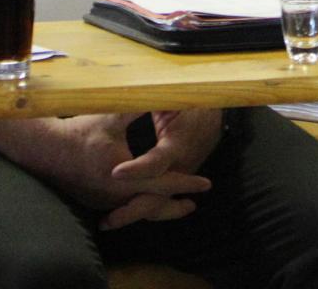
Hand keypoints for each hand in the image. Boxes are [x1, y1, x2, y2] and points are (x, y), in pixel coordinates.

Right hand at [0, 113, 211, 228]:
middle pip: (153, 206)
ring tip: (178, 206)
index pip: (163, 181)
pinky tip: (148, 202)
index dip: (187, 182)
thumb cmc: (81, 131)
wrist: (45, 150)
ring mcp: (104, 201)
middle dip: (175, 206)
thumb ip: (140, 106)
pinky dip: (139, 206)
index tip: (207, 184)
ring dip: (158, 208)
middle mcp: (114, 193)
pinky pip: (123, 208)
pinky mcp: (96, 202)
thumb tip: (163, 92)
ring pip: (137, 210)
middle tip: (195, 204)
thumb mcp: (112, 116)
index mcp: (123, 174)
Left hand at [104, 109, 225, 229]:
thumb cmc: (188, 105)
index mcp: (178, 144)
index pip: (157, 162)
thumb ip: (150, 101)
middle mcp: (180, 166)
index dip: (138, 170)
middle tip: (106, 220)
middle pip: (157, 196)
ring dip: (133, 214)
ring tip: (106, 223)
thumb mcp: (171, 100)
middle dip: (131, 210)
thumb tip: (129, 94)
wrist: (211, 114)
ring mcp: (180, 177)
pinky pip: (159, 200)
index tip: (115, 173)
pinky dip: (142, 209)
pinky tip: (121, 214)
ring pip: (158, 204)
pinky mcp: (176, 181)